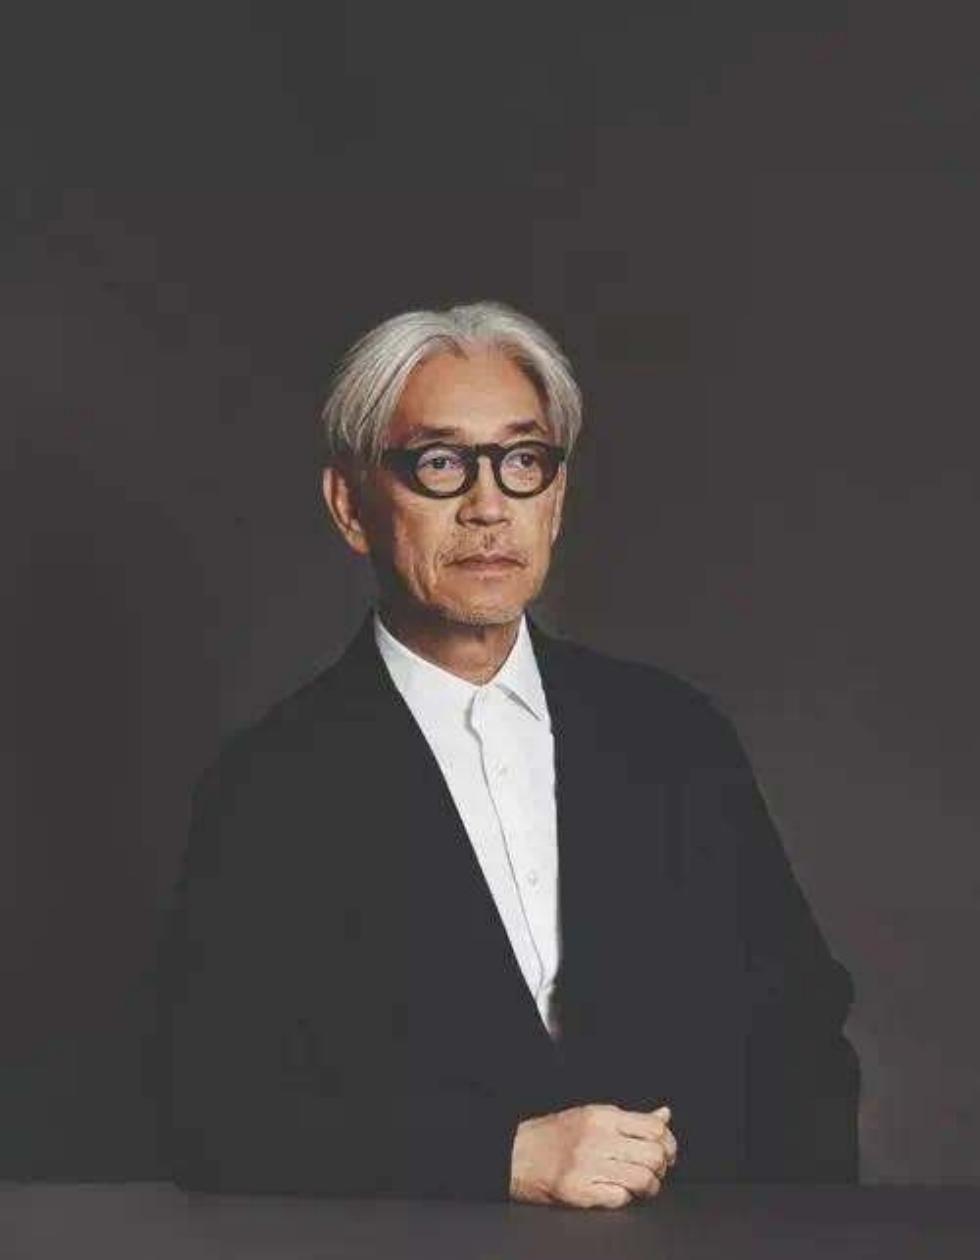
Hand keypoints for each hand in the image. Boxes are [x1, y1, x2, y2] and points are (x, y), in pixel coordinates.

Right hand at [509, 1103, 677, 1208]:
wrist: (518, 1154)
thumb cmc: (556, 1135)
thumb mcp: (594, 1115)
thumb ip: (631, 1119)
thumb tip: (664, 1115)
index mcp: (603, 1116)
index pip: (654, 1128)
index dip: (668, 1144)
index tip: (667, 1152)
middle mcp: (597, 1138)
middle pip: (653, 1155)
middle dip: (661, 1167)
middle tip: (655, 1171)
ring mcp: (588, 1165)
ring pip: (642, 1179)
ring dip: (649, 1187)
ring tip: (641, 1185)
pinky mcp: (579, 1191)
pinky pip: (620, 1198)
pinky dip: (625, 1198)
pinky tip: (618, 1192)